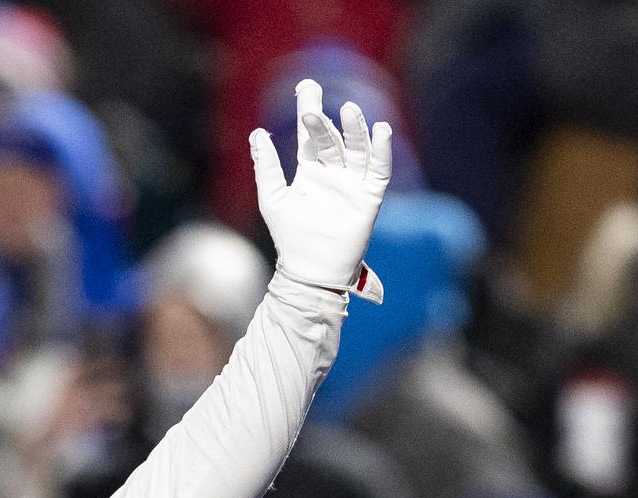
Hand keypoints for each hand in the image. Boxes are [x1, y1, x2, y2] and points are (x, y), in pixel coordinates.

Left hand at [251, 80, 391, 300]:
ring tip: (349, 109)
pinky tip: (380, 131)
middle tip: (313, 95)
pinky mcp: (369, 198)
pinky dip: (381, 152)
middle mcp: (333, 173)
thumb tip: (257, 133)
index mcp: (311, 171)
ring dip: (354, 129)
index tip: (306, 87)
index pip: (311, 135)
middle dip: (324, 117)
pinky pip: (379, 170)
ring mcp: (352, 184)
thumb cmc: (290, 238)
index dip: (309, 110)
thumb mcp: (272, 199)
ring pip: (357, 149)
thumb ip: (267, 167)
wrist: (310, 271)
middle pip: (332, 137)